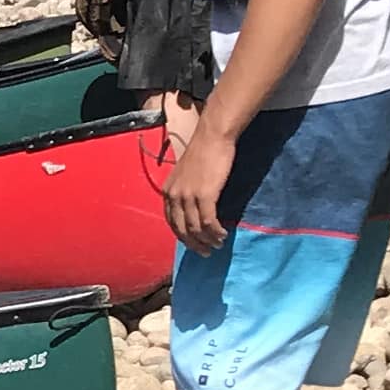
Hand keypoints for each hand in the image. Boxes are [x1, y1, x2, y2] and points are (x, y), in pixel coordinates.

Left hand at [163, 121, 235, 249]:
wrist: (212, 137)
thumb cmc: (203, 153)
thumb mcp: (186, 175)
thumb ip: (186, 191)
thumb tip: (193, 210)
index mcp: (168, 192)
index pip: (172, 222)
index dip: (183, 237)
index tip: (194, 245)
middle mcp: (174, 196)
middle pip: (181, 229)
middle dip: (194, 244)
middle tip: (206, 252)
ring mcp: (188, 196)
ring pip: (195, 228)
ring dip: (207, 240)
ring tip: (217, 244)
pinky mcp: (204, 195)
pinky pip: (208, 221)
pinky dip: (215, 231)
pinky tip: (222, 234)